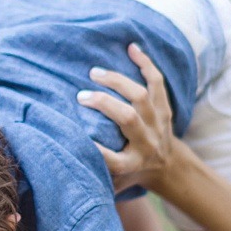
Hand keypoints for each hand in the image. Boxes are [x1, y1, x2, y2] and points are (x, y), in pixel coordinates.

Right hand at [79, 43, 177, 193]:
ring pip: (142, 96)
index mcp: (131, 164)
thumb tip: (63, 169)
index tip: (75, 135)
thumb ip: (94, 177)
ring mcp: (159, 124)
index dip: (94, 148)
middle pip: (128, 119)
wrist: (168, 166)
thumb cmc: (130, 173)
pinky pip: (157, 82)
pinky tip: (131, 48)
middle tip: (80, 96)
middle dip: (104, 103)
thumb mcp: (113, 182)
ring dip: (118, 81)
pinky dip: (145, 63)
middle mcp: (147, 144)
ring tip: (95, 73)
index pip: (112, 159)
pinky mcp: (165, 109)